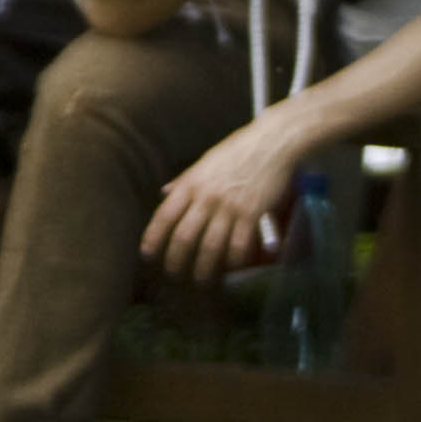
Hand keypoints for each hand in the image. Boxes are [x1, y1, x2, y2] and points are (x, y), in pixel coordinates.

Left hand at [142, 112, 304, 285]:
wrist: (273, 141)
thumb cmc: (239, 150)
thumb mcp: (205, 162)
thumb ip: (185, 180)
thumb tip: (164, 192)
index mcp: (191, 183)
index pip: (164, 215)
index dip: (153, 238)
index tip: (148, 255)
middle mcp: (207, 196)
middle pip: (184, 236)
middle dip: (176, 260)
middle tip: (174, 275)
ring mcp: (229, 206)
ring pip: (210, 245)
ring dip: (203, 268)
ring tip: (201, 280)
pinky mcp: (252, 212)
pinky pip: (239, 244)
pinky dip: (234, 260)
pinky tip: (231, 268)